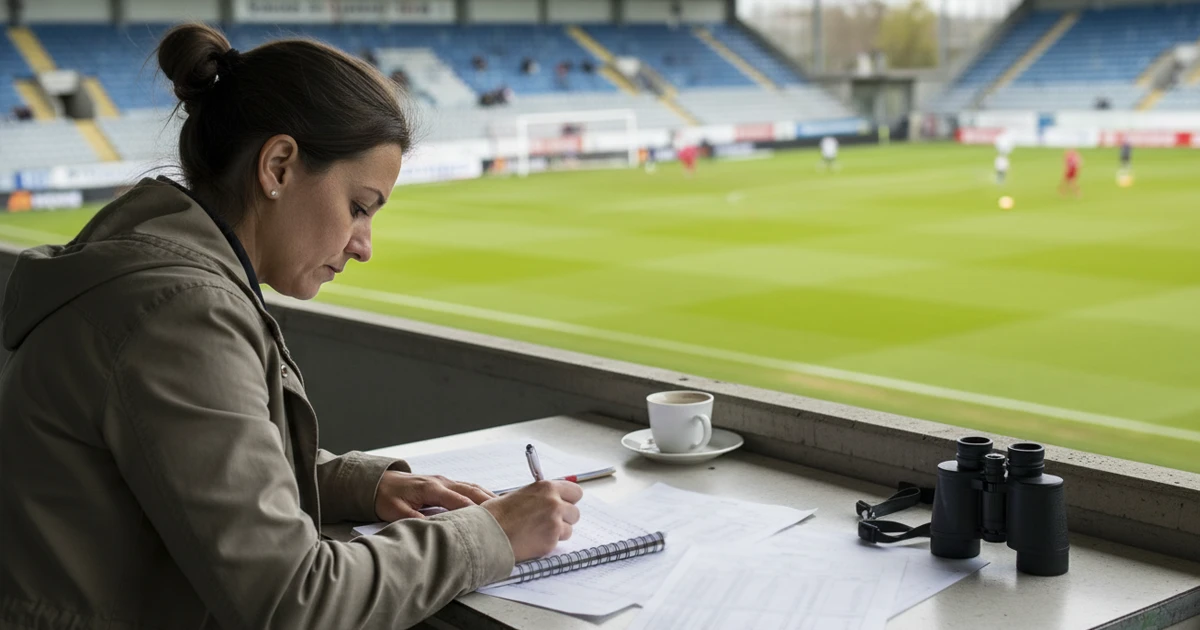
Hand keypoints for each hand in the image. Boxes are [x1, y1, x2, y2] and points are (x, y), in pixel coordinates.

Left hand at [374, 471, 496, 520]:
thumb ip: (415, 520)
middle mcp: (441, 482)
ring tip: (505, 508)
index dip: (475, 511)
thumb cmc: (386, 496)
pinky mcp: (444, 483)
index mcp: (431, 488)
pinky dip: (480, 494)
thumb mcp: (395, 511)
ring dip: (488, 497)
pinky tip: (489, 501)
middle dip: (489, 502)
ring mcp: (444, 481)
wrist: (378, 481)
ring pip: (471, 487)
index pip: (459, 500)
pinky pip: (466, 487)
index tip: (488, 522)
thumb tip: (433, 529)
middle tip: (507, 515)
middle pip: (471, 491)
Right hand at [483, 480, 582, 561]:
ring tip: (537, 532)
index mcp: (546, 487)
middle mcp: (554, 503)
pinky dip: (548, 543)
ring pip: (569, 529)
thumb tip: (554, 498)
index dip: (569, 500)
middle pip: (575, 512)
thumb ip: (541, 496)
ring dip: (557, 533)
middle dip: (565, 519)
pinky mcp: (551, 540)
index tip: (564, 504)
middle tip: (549, 522)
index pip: (575, 492)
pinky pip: (558, 543)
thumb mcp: (521, 495)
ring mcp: (554, 522)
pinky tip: (532, 540)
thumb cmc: (497, 514)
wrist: (487, 533)